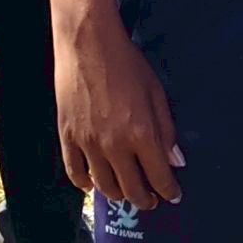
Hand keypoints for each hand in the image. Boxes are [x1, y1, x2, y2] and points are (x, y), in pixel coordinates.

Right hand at [54, 9, 181, 212]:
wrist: (88, 42)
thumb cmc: (126, 62)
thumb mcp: (156, 92)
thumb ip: (166, 129)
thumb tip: (176, 160)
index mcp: (141, 132)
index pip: (159, 177)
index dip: (169, 191)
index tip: (173, 196)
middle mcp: (114, 144)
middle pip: (132, 189)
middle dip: (145, 200)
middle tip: (151, 200)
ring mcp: (88, 143)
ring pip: (105, 186)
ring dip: (119, 194)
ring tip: (126, 191)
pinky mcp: (67, 137)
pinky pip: (75, 173)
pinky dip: (86, 184)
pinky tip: (94, 184)